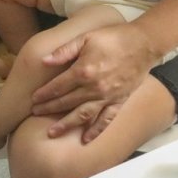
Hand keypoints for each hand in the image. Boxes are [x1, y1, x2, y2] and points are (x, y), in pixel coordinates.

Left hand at [30, 23, 156, 142]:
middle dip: (49, 109)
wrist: (143, 44)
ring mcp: (107, 97)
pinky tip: (86, 139)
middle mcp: (94, 88)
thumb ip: (64, 51)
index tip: (33, 100)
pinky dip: (95, 131)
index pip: (58, 86)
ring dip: (66, 125)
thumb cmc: (113, 38)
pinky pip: (106, 120)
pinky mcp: (119, 101)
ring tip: (53, 133)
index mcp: (83, 71)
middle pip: (67, 102)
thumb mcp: (85, 38)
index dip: (44, 94)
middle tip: (35, 114)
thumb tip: (45, 61)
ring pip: (83, 115)